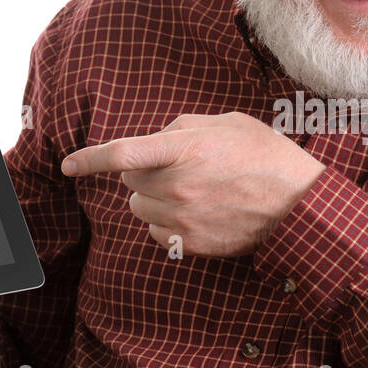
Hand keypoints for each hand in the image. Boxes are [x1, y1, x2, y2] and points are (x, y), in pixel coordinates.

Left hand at [61, 111, 325, 257]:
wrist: (298, 204)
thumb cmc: (266, 156)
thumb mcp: (227, 123)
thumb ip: (182, 128)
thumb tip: (155, 140)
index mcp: (185, 149)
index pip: (122, 153)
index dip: (89, 159)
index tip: (68, 165)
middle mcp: (178, 186)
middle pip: (130, 180)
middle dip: (144, 171)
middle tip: (179, 167)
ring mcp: (183, 218)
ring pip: (140, 207)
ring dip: (154, 197)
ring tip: (192, 190)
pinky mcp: (190, 244)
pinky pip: (157, 232)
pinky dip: (167, 222)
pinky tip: (198, 212)